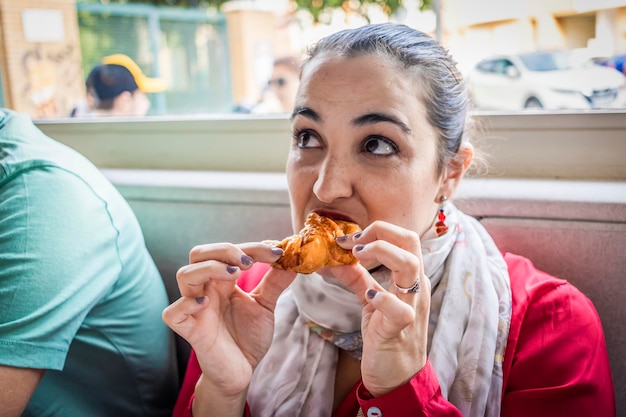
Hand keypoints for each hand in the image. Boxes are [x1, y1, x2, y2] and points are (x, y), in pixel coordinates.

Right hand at [161, 242, 295, 403]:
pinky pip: (172, 313)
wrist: (241, 372)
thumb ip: (276, 281)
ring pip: (184, 275)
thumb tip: (293, 258)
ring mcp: (195, 308)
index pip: (228, 252)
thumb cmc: (247, 337)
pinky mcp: (190, 331)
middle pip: (199, 254)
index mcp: (222, 280)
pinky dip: (186, 304)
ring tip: (234, 275)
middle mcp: (206, 289)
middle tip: (249, 261)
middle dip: (224, 250)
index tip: (277, 253)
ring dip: (209, 268)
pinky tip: (205, 303)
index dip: (252, 247)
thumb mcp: (265, 305)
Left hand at [335, 221, 430, 396]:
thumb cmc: (387, 335)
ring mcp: (413, 306)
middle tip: (353, 242)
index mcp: (411, 277)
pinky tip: (368, 297)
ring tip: (357, 256)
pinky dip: (383, 298)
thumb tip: (338, 258)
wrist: (397, 376)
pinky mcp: (402, 328)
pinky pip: (400, 308)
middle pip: (410, 241)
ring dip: (381, 252)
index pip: (404, 237)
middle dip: (379, 232)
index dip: (376, 230)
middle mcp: (416, 286)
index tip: (349, 239)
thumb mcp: (372, 300)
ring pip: (410, 265)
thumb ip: (359, 278)